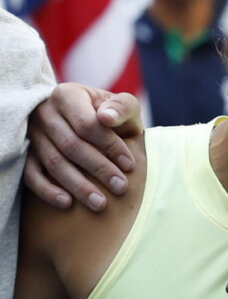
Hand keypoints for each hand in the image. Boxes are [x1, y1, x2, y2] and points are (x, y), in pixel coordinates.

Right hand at [24, 83, 143, 210]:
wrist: (92, 121)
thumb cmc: (112, 115)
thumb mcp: (123, 106)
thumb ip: (122, 106)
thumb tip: (107, 118)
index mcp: (68, 95)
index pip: (88, 124)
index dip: (110, 145)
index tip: (129, 165)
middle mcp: (45, 112)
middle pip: (71, 145)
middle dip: (99, 169)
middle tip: (121, 187)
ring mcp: (33, 134)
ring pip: (54, 163)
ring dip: (78, 185)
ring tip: (100, 203)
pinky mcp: (26, 154)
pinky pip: (31, 175)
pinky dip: (48, 190)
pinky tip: (67, 203)